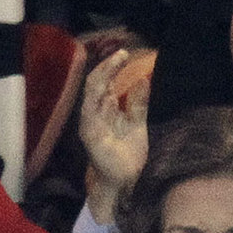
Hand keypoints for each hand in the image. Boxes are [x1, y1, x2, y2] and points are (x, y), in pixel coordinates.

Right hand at [79, 49, 149, 222]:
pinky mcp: (89, 133)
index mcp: (106, 108)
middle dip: (107, 66)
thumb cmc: (130, 154)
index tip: (124, 53)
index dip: (112, 66)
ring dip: (103, 74)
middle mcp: (95, 112)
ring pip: (92, 91)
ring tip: (116, 61)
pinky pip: (90, 110)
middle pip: (97, 82)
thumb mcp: (138, 123)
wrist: (127, 180)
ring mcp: (90, 122)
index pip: (105, 81)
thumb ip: (138, 103)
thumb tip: (144, 79)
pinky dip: (98, 98)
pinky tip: (108, 88)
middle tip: (121, 53)